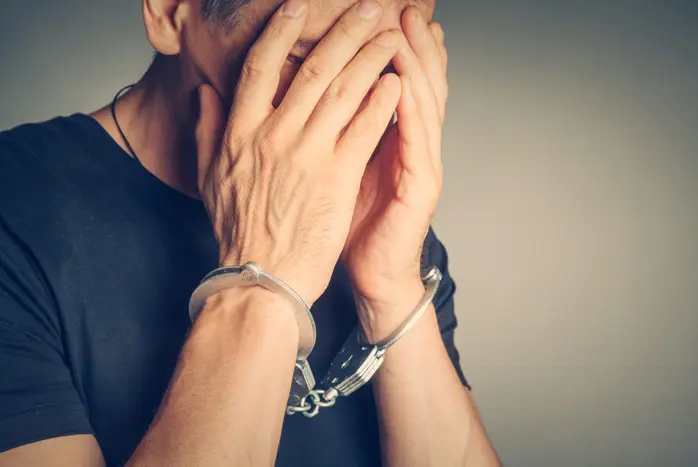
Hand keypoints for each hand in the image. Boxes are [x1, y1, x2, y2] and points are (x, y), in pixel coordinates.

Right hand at [194, 0, 401, 305]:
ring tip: (390, 35)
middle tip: (368, 7)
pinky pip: (363, 130)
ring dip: (370, 58)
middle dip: (344, 31)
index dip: (281, 30)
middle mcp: (273, 136)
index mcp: (240, 132)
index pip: (261, 66)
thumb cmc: (239, 231)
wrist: (261, 277)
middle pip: (313, 69)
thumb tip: (205, 94)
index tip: (299, 6)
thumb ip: (208, 130)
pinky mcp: (335, 178)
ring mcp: (306, 155)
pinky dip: (381, 103)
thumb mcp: (210, 177)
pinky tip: (396, 82)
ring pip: (343, 92)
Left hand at [342, 8, 447, 337]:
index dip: (389, 46)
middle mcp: (408, 144)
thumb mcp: (336, 170)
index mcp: (386, 138)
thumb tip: (296, 99)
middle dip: (410, 40)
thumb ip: (328, 132)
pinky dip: (410, 108)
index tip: (376, 13)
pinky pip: (417, 139)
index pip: (393, 80)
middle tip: (403, 6)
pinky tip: (401, 81)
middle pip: (417, 80)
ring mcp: (419, 163)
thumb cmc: (348, 224)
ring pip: (424, 101)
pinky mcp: (421, 186)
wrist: (369, 275)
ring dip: (417, 62)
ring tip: (409, 28)